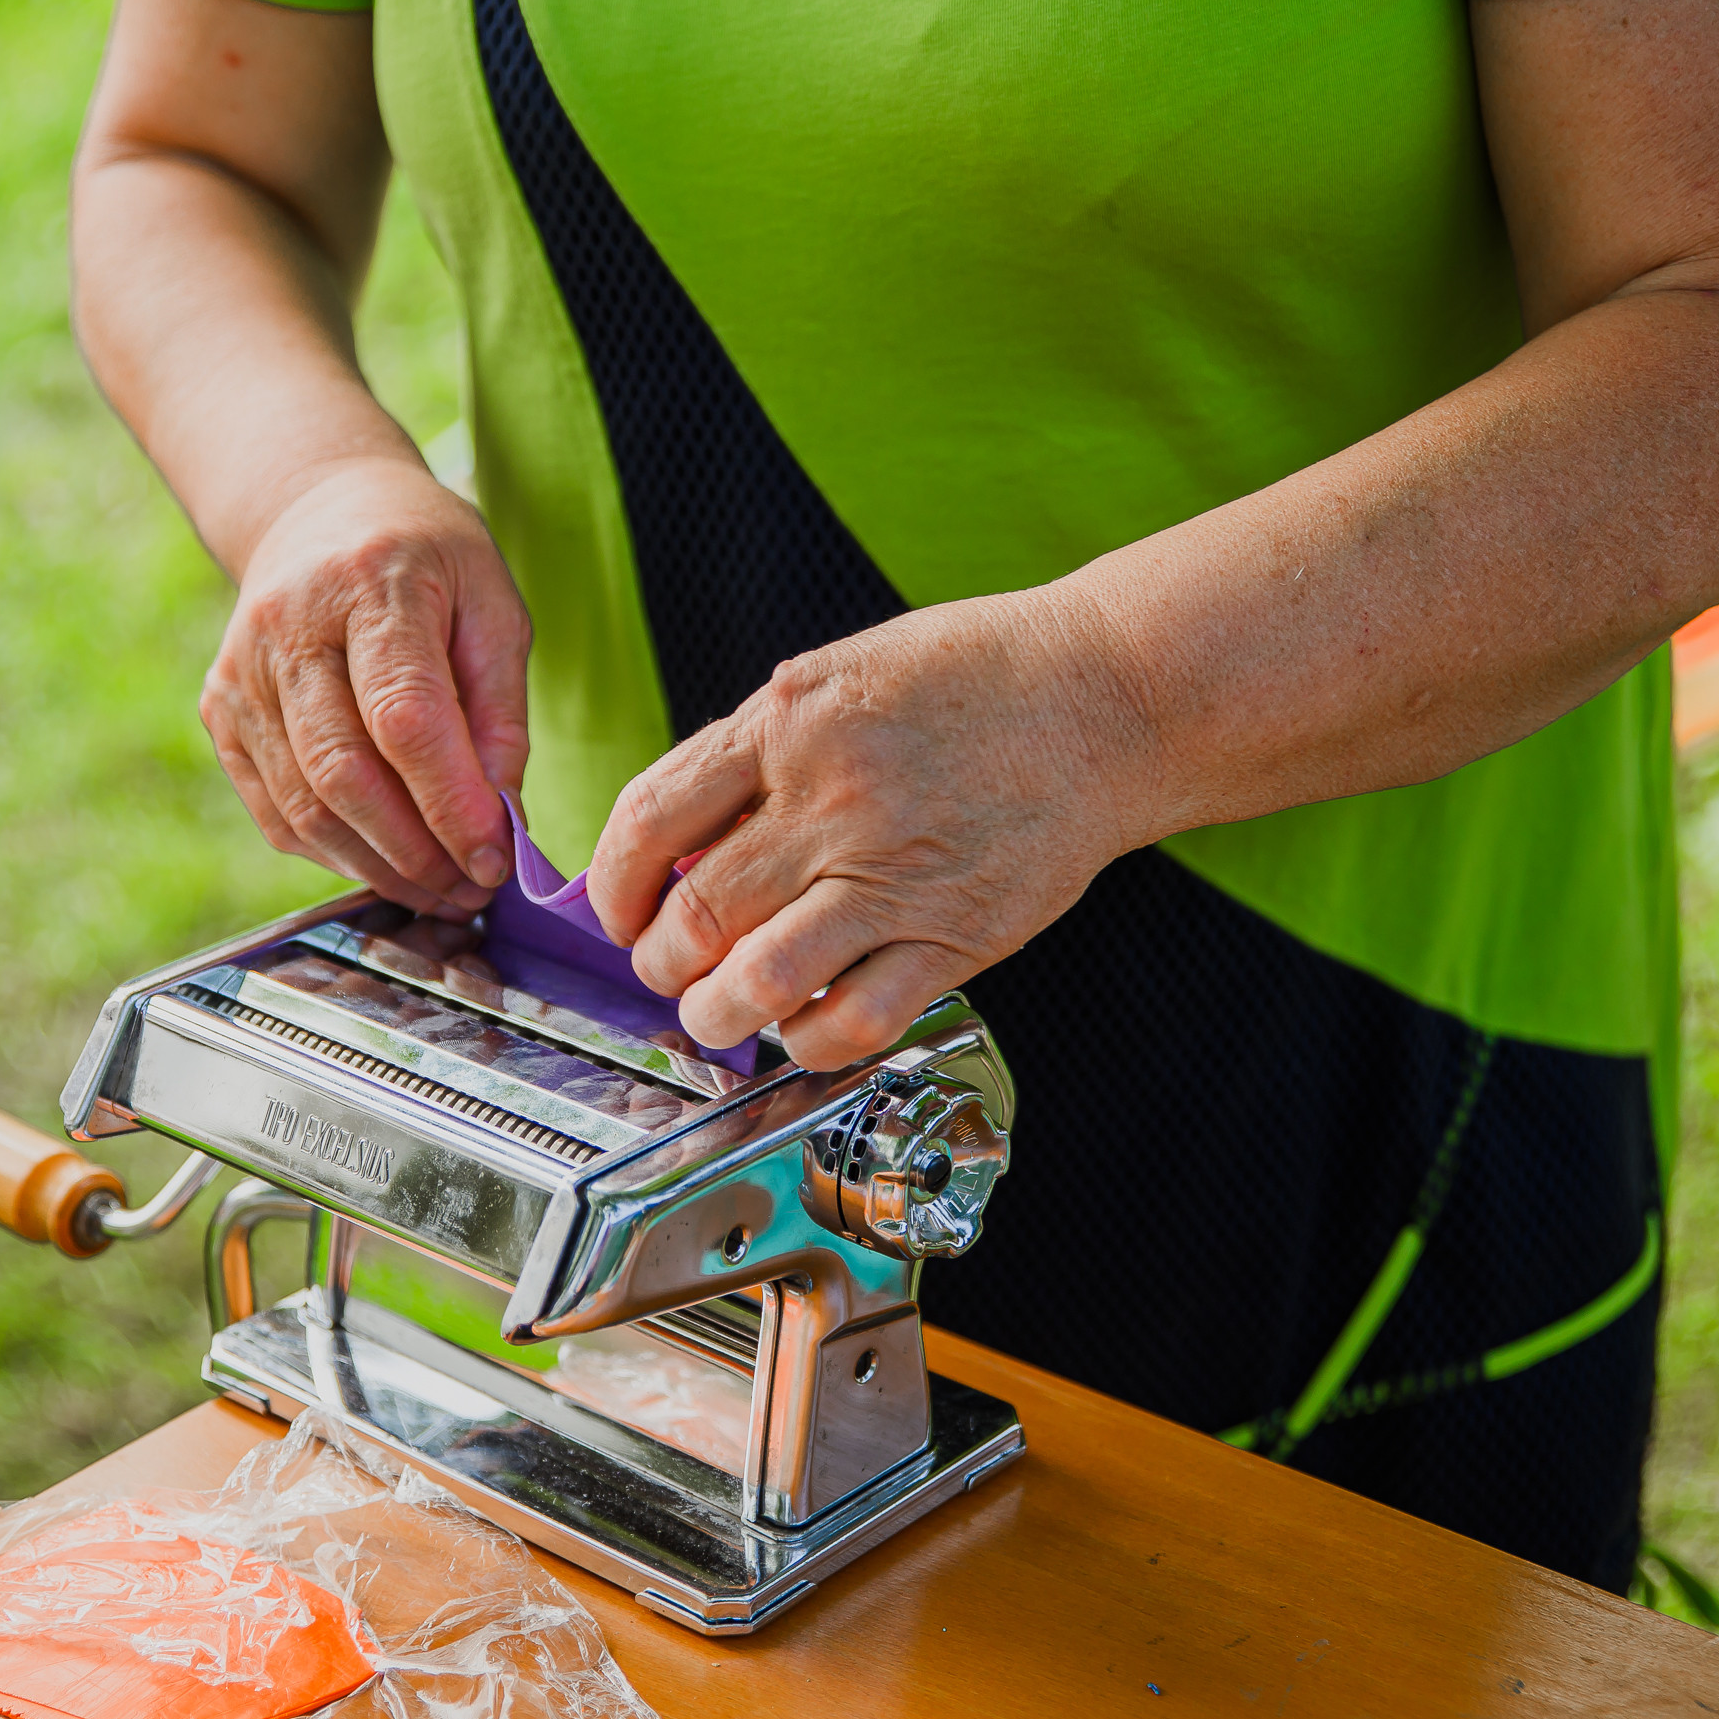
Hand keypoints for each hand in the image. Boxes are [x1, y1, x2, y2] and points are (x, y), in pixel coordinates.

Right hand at [204, 454, 532, 915]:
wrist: (321, 508)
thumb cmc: (424, 557)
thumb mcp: (492, 603)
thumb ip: (499, 711)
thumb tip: (499, 818)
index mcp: (371, 583)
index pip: (405, 717)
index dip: (450, 802)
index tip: (495, 857)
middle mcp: (290, 626)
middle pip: (343, 772)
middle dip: (415, 852)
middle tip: (470, 889)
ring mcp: (243, 671)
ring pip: (304, 806)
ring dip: (377, 867)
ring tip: (439, 889)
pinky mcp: (222, 711)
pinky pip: (274, 811)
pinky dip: (332, 852)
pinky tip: (384, 861)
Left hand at [585, 587, 1157, 1070]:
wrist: (1105, 696)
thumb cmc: (974, 678)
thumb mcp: (838, 677)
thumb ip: (754, 750)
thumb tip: (677, 840)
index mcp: (787, 724)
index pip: (650, 819)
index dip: (613, 885)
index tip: (619, 910)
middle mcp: (831, 801)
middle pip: (695, 915)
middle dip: (658, 963)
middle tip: (665, 970)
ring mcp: (893, 874)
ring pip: (760, 982)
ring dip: (718, 1014)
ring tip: (718, 1010)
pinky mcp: (955, 934)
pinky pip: (855, 1020)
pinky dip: (809, 1041)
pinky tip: (803, 1027)